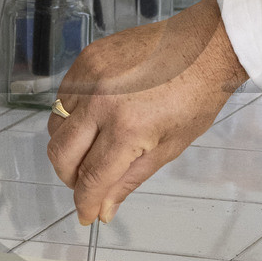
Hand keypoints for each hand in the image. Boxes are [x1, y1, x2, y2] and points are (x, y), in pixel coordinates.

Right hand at [46, 0, 247, 224]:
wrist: (206, 46)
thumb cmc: (197, 97)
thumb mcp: (169, 147)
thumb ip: (129, 180)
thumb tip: (104, 209)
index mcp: (127, 128)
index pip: (91, 178)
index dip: (85, 202)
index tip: (86, 214)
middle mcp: (101, 101)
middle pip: (60, 154)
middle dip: (69, 178)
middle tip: (86, 185)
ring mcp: (90, 76)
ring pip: (55, 126)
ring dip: (68, 147)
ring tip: (92, 151)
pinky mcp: (87, 58)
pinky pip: (62, 97)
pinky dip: (71, 116)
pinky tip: (93, 121)